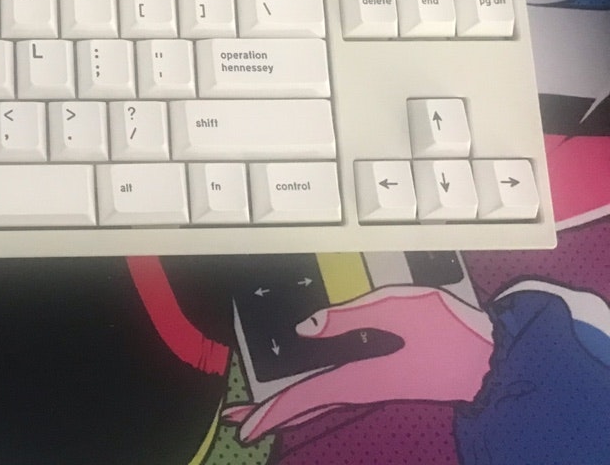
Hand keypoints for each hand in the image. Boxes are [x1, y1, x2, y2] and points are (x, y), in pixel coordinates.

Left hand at [222, 286, 494, 443]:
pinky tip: (310, 394)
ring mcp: (374, 383)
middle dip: (273, 413)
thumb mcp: (398, 308)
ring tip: (261, 412)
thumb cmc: (450, 329)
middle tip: (239, 423)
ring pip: (321, 397)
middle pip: (308, 401)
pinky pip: (337, 391)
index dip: (272, 409)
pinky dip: (314, 395)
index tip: (243, 424)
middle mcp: (362, 383)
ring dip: (290, 404)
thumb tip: (303, 329)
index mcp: (360, 372)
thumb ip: (347, 317)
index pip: (305, 394)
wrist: (495, 357)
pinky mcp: (385, 378)